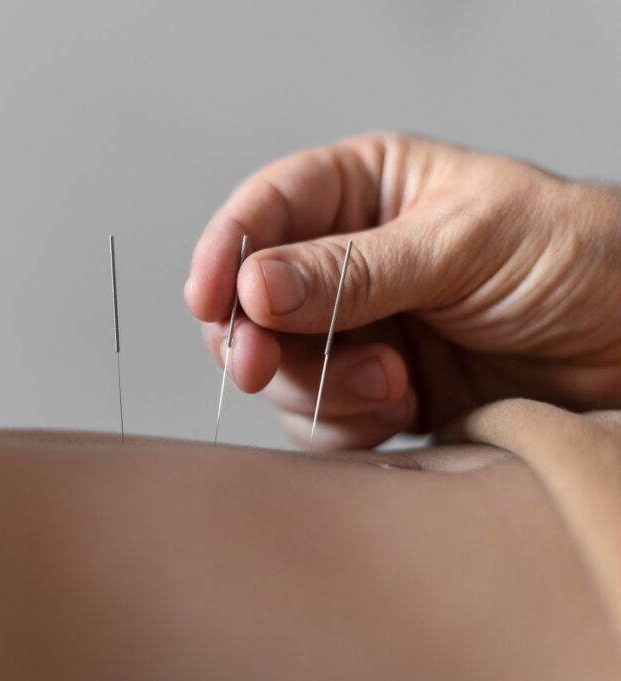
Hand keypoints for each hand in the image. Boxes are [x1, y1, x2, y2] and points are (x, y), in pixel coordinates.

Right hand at [185, 132, 620, 448]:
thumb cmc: (573, 256)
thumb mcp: (464, 243)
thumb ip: (354, 269)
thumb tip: (253, 285)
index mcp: (364, 191)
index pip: (267, 209)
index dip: (225, 250)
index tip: (208, 298)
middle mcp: (347, 259)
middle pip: (251, 299)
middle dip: (256, 336)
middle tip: (263, 364)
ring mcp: (358, 328)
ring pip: (278, 366)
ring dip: (317, 386)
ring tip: (391, 384)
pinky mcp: (375, 390)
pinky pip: (318, 416)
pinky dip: (341, 423)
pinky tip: (399, 408)